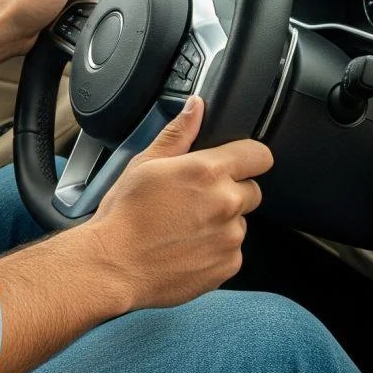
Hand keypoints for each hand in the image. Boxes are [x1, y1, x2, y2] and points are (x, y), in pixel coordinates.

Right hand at [75, 97, 272, 311]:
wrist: (114, 265)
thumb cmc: (124, 215)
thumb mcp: (145, 164)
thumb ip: (178, 134)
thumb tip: (196, 107)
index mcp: (208, 171)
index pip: (258, 155)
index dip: (248, 158)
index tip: (237, 164)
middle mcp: (226, 203)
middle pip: (251, 191)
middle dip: (231, 192)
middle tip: (195, 201)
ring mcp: (230, 237)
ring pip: (240, 223)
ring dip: (222, 223)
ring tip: (185, 228)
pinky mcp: (228, 266)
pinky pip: (232, 252)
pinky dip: (216, 250)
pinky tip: (187, 248)